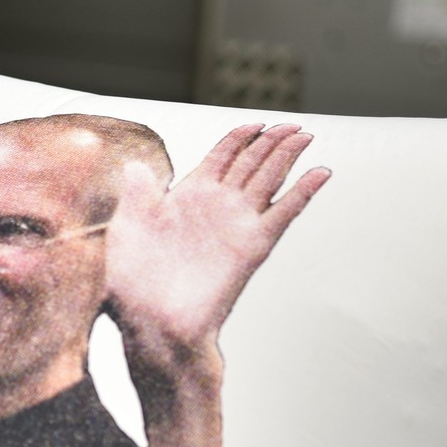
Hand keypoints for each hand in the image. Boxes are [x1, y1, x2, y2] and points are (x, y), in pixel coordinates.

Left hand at [105, 123, 329, 402]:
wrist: (152, 324)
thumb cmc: (132, 286)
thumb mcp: (126, 230)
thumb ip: (137, 194)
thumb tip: (135, 164)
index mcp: (187, 197)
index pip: (222, 155)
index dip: (241, 137)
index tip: (258, 122)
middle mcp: (216, 208)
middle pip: (252, 161)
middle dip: (272, 141)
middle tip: (294, 125)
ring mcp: (237, 225)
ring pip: (270, 179)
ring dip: (289, 155)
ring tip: (306, 136)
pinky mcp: (252, 246)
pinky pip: (284, 213)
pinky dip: (303, 192)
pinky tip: (320, 172)